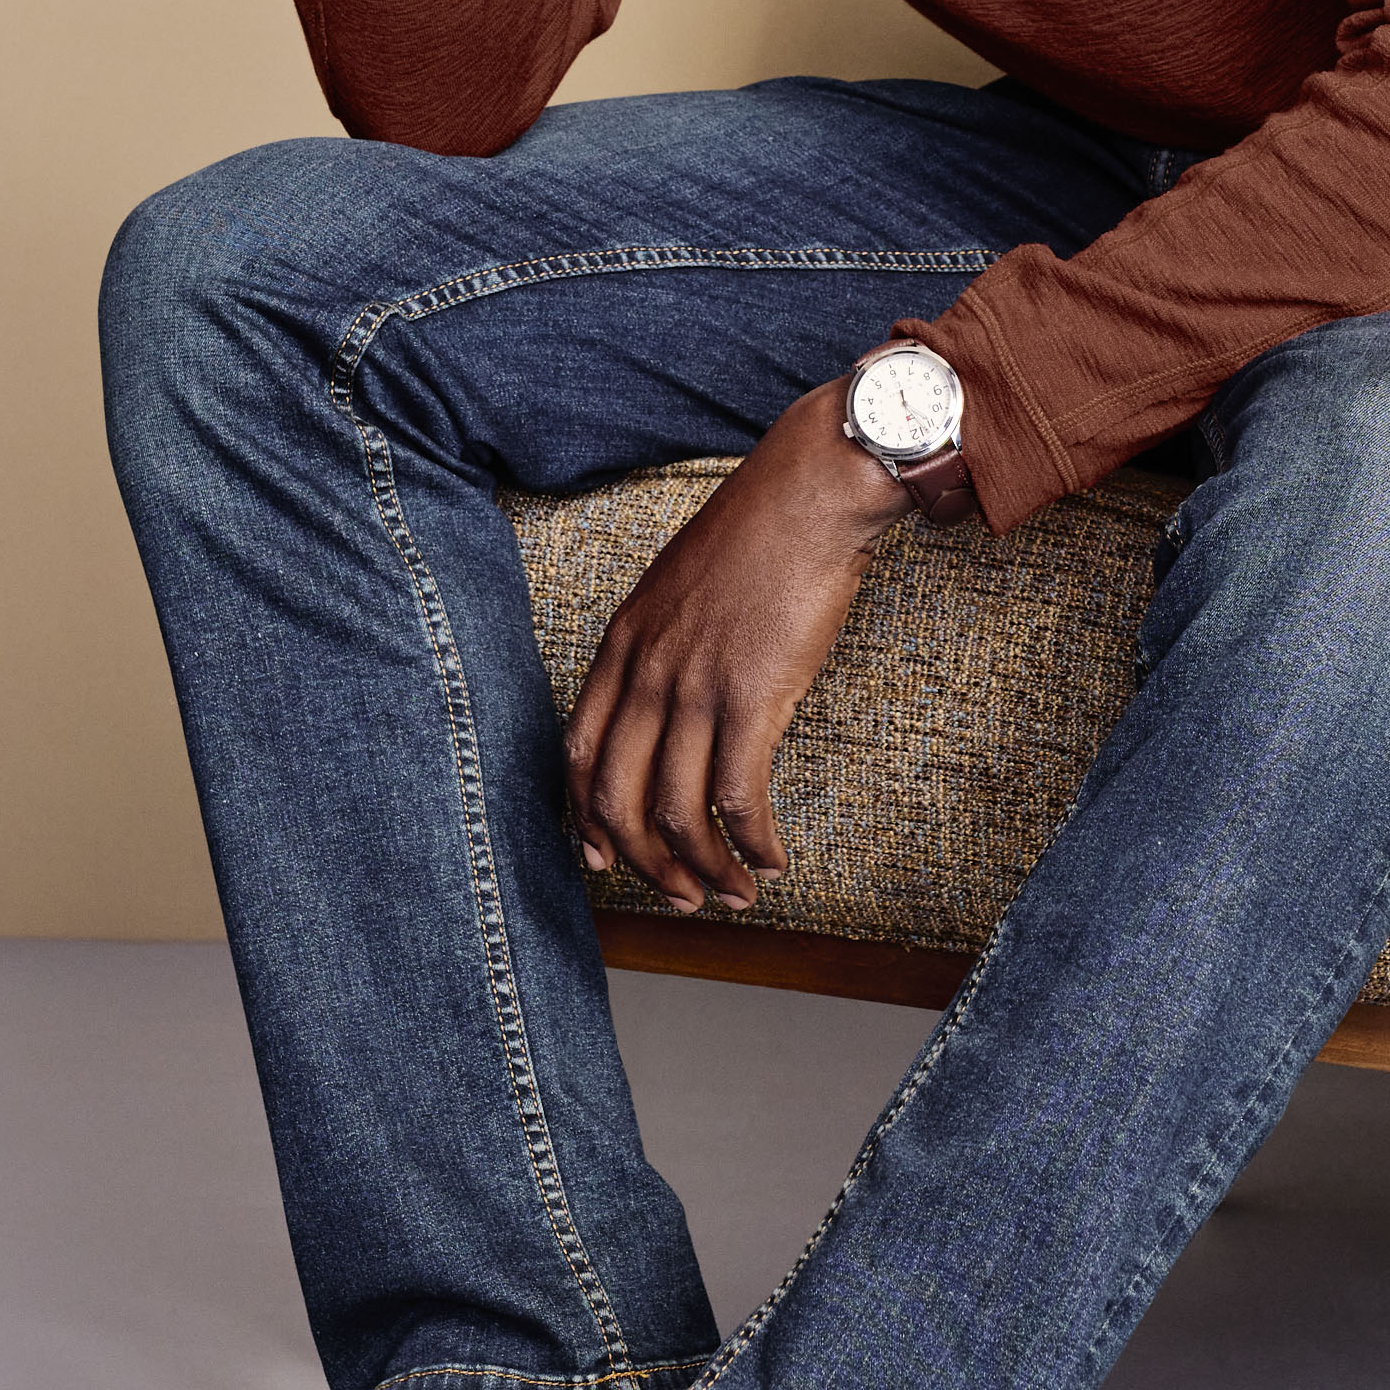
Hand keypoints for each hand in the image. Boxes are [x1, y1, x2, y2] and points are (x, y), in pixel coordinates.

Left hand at [562, 384, 910, 911]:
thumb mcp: (681, 585)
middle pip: (617, 797)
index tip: (601, 856)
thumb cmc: (760, 533)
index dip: (586, 816)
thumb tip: (675, 695)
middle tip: (678, 896)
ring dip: (705, 868)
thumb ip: (663, 641)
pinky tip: (771, 858)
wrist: (810, 493)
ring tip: (735, 892)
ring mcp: (695, 687)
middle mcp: (646, 672)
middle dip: (644, 862)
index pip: (580, 751)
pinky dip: (751, 842)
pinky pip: (737, 798)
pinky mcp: (752, 698)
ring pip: (677, 811)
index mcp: (623, 643)